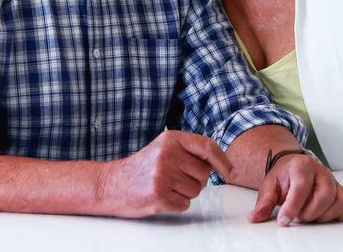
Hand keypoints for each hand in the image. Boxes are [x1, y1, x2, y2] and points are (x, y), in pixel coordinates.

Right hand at [96, 131, 233, 217]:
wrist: (112, 184)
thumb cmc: (143, 167)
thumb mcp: (165, 148)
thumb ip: (190, 150)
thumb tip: (222, 162)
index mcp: (170, 139)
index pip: (207, 146)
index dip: (223, 160)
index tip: (231, 172)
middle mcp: (167, 154)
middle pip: (204, 172)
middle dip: (196, 179)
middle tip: (175, 178)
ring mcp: (162, 175)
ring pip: (196, 190)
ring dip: (186, 192)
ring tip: (166, 186)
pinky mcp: (158, 196)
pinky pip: (185, 204)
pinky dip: (177, 203)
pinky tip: (162, 196)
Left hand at [249, 154, 342, 225]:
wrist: (295, 167)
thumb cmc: (284, 176)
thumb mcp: (269, 186)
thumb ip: (264, 202)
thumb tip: (255, 218)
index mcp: (302, 165)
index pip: (302, 186)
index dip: (293, 206)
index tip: (284, 220)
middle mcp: (322, 172)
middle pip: (325, 195)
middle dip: (309, 212)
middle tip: (297, 216)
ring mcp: (335, 182)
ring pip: (340, 201)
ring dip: (323, 216)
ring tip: (309, 215)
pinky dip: (342, 214)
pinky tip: (326, 215)